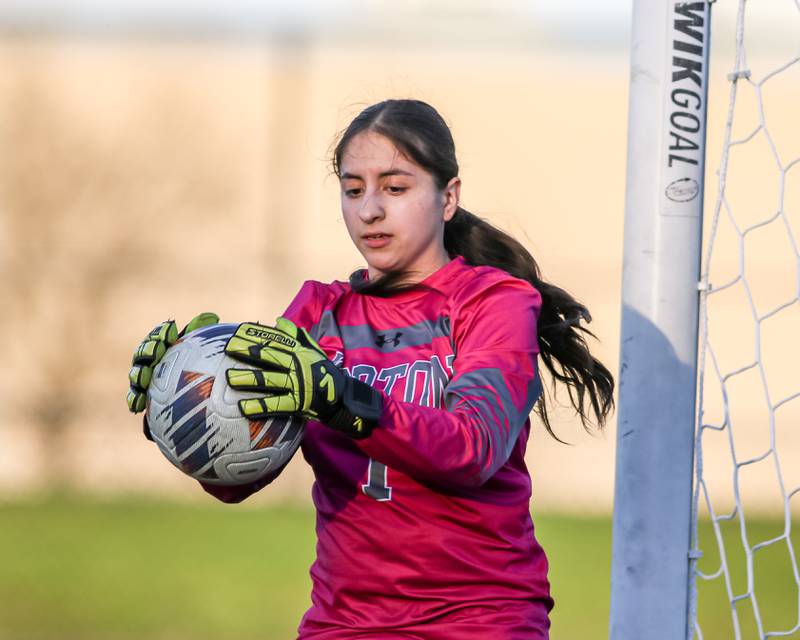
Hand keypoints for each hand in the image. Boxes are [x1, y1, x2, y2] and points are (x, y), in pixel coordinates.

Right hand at [126, 312, 218, 412]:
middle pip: (144, 353)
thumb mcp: (201, 349)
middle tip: (157, 351)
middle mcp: (150, 360)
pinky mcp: (143, 396)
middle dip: (147, 350)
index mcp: (163, 346)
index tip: (171, 332)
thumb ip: (201, 334)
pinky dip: (133, 399)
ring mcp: (144, 378)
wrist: (192, 394)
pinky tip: (136, 406)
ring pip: (136, 374)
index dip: (162, 333)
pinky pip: (134, 398)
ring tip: (143, 378)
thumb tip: (212, 316)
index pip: (158, 336)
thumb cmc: (197, 366)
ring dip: (138, 374)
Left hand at [224, 318, 381, 438]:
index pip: (275, 340)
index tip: (237, 331)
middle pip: (269, 357)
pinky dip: (259, 406)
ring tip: (230, 378)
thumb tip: (278, 321)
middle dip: (248, 352)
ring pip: (270, 380)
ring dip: (249, 379)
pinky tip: (243, 407)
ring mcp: (297, 384)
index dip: (256, 335)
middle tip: (228, 348)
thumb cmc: (323, 372)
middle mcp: (297, 366)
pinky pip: (275, 404)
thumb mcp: (312, 351)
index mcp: (299, 352)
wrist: (341, 398)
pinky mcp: (297, 403)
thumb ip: (295, 336)